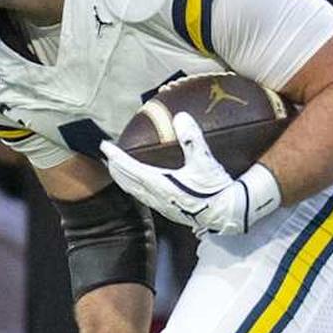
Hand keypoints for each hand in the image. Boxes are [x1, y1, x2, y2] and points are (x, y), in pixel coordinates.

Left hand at [100, 113, 280, 234]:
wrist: (228, 215)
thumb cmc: (216, 189)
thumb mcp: (205, 162)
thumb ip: (192, 139)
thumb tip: (180, 117)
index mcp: (160, 184)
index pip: (130, 168)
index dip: (116, 157)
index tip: (104, 147)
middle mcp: (157, 196)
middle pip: (128, 182)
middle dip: (116, 169)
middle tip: (106, 157)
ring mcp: (163, 205)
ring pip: (135, 191)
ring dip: (124, 179)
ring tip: (118, 170)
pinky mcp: (171, 210)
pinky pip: (145, 197)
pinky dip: (136, 187)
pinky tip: (142, 185)